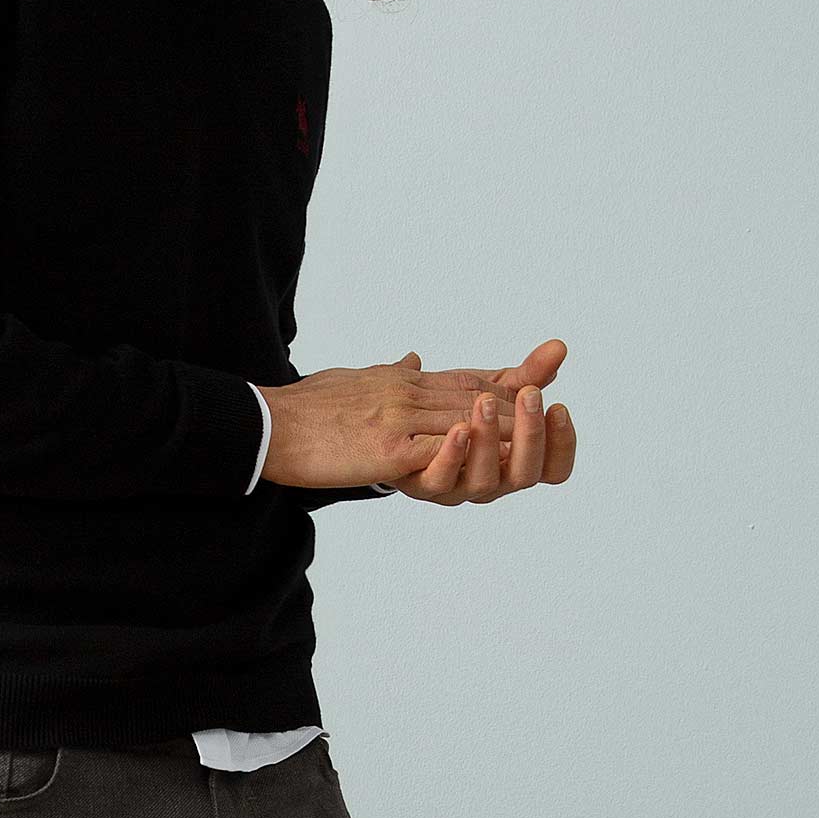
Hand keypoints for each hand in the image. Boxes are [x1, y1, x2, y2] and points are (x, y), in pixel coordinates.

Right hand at [257, 350, 555, 491]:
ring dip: (501, 430)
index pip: (460, 378)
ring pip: (463, 421)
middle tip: (551, 408)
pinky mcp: (386, 448)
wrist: (267, 423)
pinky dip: (466, 454)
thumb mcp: (353, 379)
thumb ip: (388, 371)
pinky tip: (488, 461)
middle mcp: (406, 393)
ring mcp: (399, 419)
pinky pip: (434, 451)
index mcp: (400, 381)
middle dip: (514, 403)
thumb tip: (413, 357)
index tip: (532, 385)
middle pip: (472, 396)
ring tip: (535, 436)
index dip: (499, 383)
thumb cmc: (304, 409)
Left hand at [388, 339, 574, 502]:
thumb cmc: (451, 412)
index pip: (554, 469)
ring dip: (489, 440)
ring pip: (484, 482)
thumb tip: (559, 347)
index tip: (559, 407)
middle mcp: (492, 481)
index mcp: (514, 462)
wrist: (395, 426)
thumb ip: (527, 376)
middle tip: (530, 396)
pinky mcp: (422, 484)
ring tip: (486, 402)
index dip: (563, 444)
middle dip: (530, 435)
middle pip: (524, 475)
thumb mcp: (493, 390)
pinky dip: (451, 455)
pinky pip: (440, 479)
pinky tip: (458, 427)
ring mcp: (458, 487)